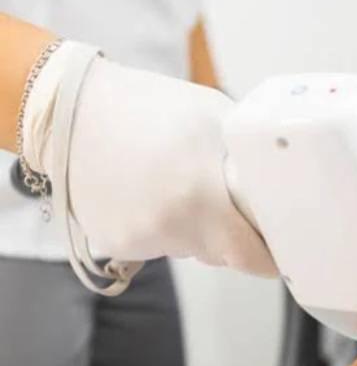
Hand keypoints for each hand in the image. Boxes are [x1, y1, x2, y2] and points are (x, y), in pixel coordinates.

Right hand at [24, 42, 275, 274]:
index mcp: (202, 196)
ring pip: (191, 249)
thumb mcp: (216, 117)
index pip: (253, 257)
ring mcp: (140, 240)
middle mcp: (170, 227)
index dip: (268, 254)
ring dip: (195, 228)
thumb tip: (278, 185)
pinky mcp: (116, 245)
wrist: (69, 110)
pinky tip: (147, 192)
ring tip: (173, 183)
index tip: (274, 246)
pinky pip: (158, 245)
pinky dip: (161, 226)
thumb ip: (250, 159)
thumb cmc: (148, 107)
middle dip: (233, 234)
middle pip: (224, 255)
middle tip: (220, 195)